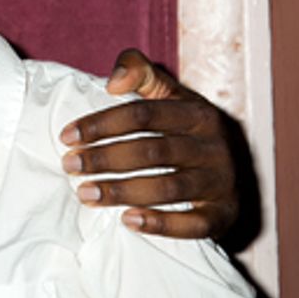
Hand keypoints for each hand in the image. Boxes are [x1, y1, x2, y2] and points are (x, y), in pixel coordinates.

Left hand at [59, 49, 239, 239]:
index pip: (144, 114)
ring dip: (123, 192)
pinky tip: (127, 221)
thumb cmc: (184, 128)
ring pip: (169, 188)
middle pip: (153, 151)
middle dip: (105, 158)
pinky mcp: (224, 214)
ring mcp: (221, 182)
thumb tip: (113, 81)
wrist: (231, 171)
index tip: (67, 136)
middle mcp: (213, 147)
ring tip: (84, 194)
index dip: (102, 124)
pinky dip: (161, 224)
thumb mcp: (168, 94)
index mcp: (198, 113)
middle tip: (69, 165)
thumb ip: (139, 73)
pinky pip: (194, 224)